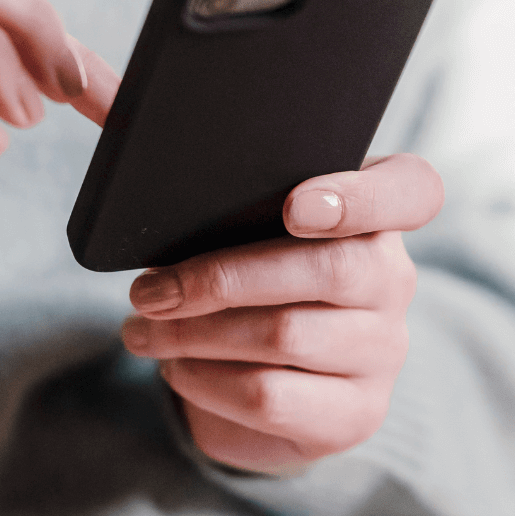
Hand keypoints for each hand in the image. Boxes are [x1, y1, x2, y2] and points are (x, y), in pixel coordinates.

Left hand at [120, 154, 443, 473]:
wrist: (264, 390)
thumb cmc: (245, 286)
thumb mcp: (234, 227)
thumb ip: (201, 174)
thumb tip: (100, 100)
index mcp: (378, 217)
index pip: (414, 190)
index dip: (361, 197)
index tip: (297, 207)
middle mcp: (395, 281)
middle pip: (325, 269)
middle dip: (217, 277)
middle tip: (146, 290)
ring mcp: (382, 352)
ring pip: (284, 335)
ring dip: (192, 333)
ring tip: (140, 328)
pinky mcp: (354, 415)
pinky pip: (270, 395)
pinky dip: (204, 380)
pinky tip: (174, 366)